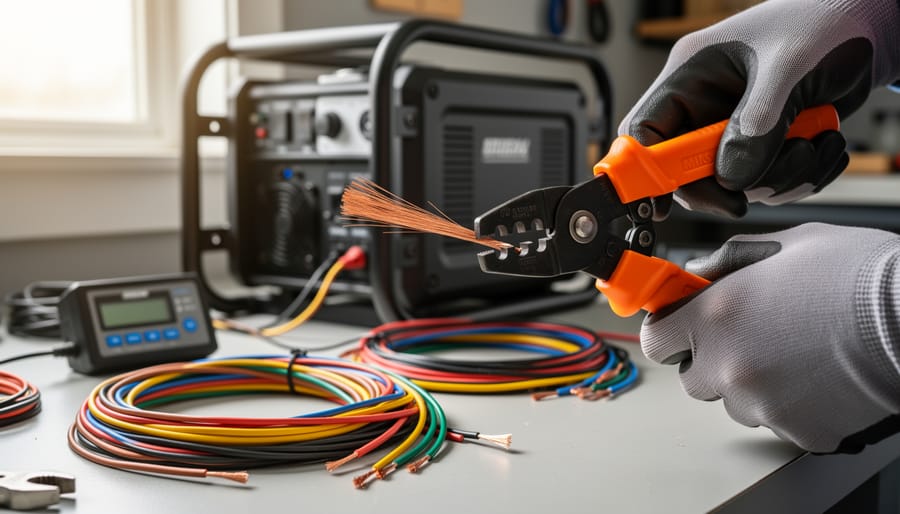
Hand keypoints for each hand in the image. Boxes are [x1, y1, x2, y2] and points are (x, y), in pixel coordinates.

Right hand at [621, 0, 899, 218]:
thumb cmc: (821, 22)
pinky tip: (823, 144)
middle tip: (754, 190)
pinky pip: (769, 182)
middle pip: (688, 170)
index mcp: (690, 76)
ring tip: (812, 144)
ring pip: (735, 183)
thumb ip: (757, 124)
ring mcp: (736, 128)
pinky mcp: (766, 144)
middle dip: (729, 183)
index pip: (645, 132)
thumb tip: (731, 177)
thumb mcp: (787, 67)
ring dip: (779, 178)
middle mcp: (706, 106)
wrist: (869, 27)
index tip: (658, 205)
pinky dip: (802, 176)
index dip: (646, 171)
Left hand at [641, 223, 899, 452]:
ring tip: (794, 356)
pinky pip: (777, 422)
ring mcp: (762, 404)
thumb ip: (728, 262)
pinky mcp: (798, 431)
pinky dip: (791, 405)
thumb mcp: (783, 246)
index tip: (684, 326)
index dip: (671, 331)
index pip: (658, 340)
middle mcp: (729, 365)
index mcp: (715, 316)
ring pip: (734, 404)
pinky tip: (818, 377)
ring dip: (750, 385)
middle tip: (749, 338)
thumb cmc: (857, 273)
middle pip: (692, 379)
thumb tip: (697, 274)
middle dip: (711, 360)